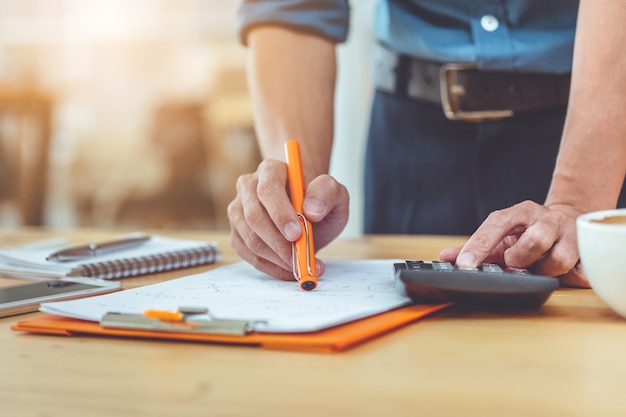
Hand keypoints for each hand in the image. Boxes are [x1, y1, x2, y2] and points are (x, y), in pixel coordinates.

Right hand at [227, 159, 349, 279]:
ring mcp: (239, 210)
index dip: (280, 213)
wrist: (308, 211)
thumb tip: (311, 210)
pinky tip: (288, 269)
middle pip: (254, 217)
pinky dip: (269, 266)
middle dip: (278, 242)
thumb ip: (327, 193)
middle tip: (300, 258)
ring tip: (299, 265)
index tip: (297, 234)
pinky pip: (247, 254)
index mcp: (271, 170)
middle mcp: (248, 187)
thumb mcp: (334, 193)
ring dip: (275, 258)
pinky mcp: (237, 232)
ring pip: (249, 239)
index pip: (268, 189)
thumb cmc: (319, 200)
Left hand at [439, 200, 588, 287]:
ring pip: (558, 259)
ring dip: (543, 270)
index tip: (464, 265)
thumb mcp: (499, 236)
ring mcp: (571, 233)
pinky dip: (569, 278)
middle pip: (535, 240)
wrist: (565, 221)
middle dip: (519, 258)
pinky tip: (562, 274)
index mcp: (521, 212)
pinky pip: (580, 273)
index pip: (497, 223)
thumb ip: (473, 247)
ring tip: (537, 267)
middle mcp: (547, 218)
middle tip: (514, 264)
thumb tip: (444, 257)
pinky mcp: (589, 251)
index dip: (479, 245)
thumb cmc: (526, 233)